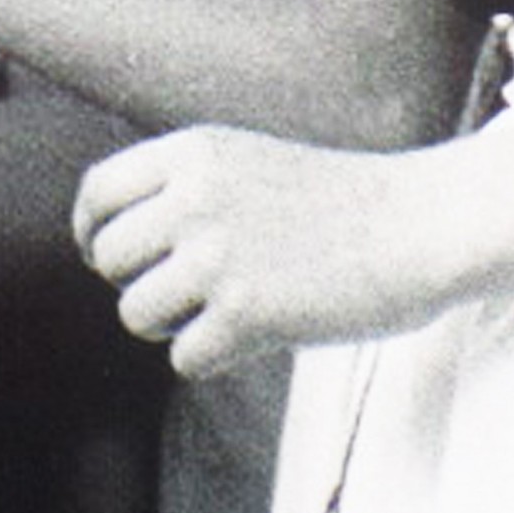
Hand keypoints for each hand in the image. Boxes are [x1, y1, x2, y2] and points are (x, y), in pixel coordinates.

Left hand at [74, 127, 430, 376]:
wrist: (422, 223)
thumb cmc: (338, 200)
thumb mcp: (245, 161)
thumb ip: (181, 188)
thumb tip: (108, 241)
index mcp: (192, 154)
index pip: (98, 193)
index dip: (91, 232)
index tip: (101, 257)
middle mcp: (194, 199)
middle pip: (109, 260)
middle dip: (136, 285)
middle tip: (184, 294)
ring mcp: (219, 257)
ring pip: (135, 314)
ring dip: (169, 326)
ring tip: (217, 314)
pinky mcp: (249, 314)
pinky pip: (184, 358)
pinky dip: (210, 358)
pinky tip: (249, 339)